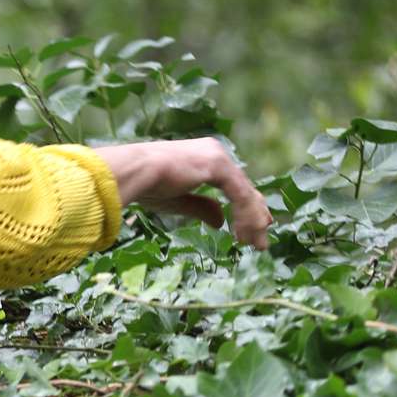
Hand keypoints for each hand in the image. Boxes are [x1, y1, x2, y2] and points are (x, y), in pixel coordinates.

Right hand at [98, 136, 270, 250]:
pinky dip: (246, 216)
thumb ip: (202, 208)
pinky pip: (240, 195)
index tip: (252, 230)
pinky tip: (244, 234)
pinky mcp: (218, 166)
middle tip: (263, 239)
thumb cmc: (146, 185)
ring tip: (256, 244)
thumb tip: (221, 221)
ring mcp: (218, 157)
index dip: (245, 208)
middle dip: (255, 216)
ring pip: (246, 193)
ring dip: (253, 221)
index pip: (234, 185)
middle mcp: (215, 153)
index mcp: (204, 158)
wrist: (134, 173)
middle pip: (245, 188)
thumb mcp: (178, 201)